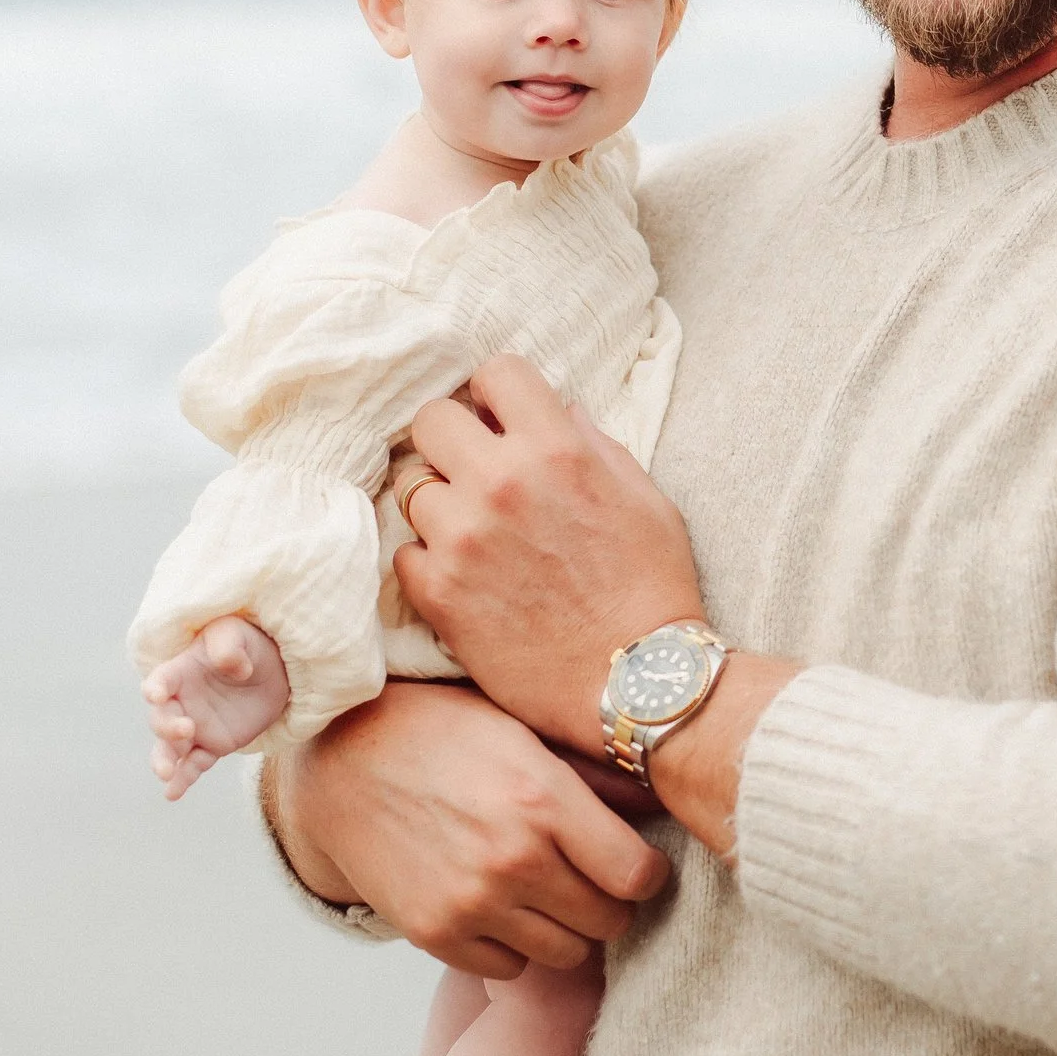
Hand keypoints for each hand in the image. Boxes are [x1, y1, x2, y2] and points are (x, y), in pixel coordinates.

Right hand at [144, 615, 289, 799]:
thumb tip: (234, 667)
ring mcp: (194, 727)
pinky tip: (172, 794)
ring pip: (170, 748)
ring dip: (164, 760)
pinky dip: (182, 780)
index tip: (155, 693)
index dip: (156, 687)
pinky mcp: (211, 746)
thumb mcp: (239, 633)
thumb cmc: (248, 643)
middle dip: (168, 727)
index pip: (161, 680)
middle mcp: (180, 702)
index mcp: (181, 671)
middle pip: (161, 718)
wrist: (274, 671)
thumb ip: (230, 645)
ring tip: (165, 774)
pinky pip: (193, 766)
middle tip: (187, 729)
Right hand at [269, 676, 668, 978]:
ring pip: (565, 954)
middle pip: (608, 922)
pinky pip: (508, 968)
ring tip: (543, 889)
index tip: (632, 862)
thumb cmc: (444, 730)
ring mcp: (471, 903)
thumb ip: (595, 779)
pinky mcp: (434, 933)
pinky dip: (513, 944)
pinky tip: (499, 904)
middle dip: (608, 901)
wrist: (341, 758)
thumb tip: (668, 803)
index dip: (645, 873)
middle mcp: (513, 859)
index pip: (638, 876)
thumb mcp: (524, 732)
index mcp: (544, 801)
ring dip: (564, 927)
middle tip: (587, 876)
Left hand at [395, 359, 704, 751]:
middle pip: (432, 419)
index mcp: (557, 449)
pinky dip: (429, 562)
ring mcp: (463, 539)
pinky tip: (465, 577)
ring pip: (412, 487)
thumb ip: (594, 445)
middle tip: (472, 470)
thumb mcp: (644, 498)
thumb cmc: (652, 589)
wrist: (638, 684)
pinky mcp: (439, 594)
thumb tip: (559, 411)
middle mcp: (501, 483)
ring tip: (473, 533)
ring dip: (439, 504)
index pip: (496, 372)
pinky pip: (404, 552)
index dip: (497, 394)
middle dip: (453, 439)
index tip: (500, 419)